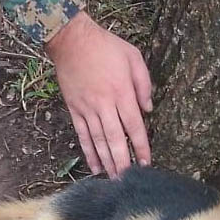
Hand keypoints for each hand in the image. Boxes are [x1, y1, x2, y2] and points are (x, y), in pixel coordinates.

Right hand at [46, 11, 151, 176]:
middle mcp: (104, 104)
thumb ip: (143, 83)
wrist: (71, 39)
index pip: (134, 125)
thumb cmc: (105, 46)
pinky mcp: (74, 109)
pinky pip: (82, 135)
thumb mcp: (133, 56)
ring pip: (98, 141)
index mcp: (121, 92)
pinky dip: (88, 152)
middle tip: (128, 180)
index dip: (141, 146)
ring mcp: (87, 108)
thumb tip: (148, 109)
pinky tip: (95, 167)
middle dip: (122, 162)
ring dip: (107, 162)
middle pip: (115, 139)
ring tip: (113, 179)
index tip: (146, 163)